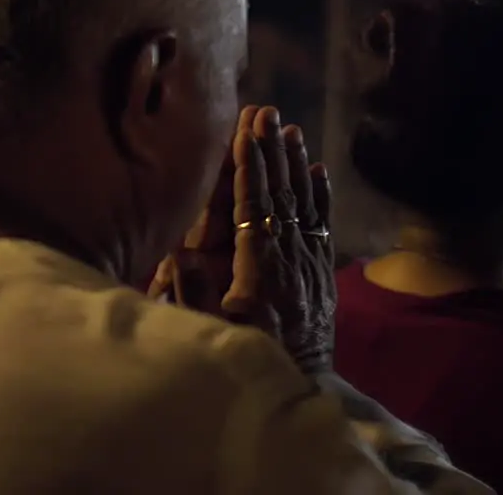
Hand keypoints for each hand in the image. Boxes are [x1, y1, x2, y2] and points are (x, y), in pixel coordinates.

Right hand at [150, 106, 336, 374]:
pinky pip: (323, 227)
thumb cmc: (250, 359)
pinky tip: (319, 171)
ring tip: (292, 129)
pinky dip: (321, 197)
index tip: (245, 134)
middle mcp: (291, 261)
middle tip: (267, 114)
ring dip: (297, 165)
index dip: (249, 169)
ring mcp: (311, 267)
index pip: (255, 208)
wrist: (302, 390)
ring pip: (305, 205)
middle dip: (272, 153)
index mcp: (262, 270)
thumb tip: (179, 255)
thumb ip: (196, 295)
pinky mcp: (323, 276)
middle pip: (282, 196)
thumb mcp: (216, 333)